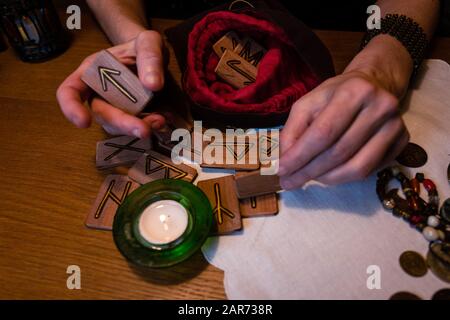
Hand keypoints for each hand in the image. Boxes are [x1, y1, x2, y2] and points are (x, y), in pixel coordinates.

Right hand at [56, 30, 165, 137]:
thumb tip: (152, 84)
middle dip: (121, 124)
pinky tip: (162, 119)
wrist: (156, 56)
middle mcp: (99, 92)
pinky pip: (134, 127)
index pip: (70, 91)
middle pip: (101, 114)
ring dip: (137, 128)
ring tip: (159, 120)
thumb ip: (150, 56)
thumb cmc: (143, 45)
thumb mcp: (149, 42)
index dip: (71, 108)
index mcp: (92, 71)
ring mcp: (115, 106)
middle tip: (144, 130)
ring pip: (118, 125)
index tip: (84, 123)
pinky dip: (148, 126)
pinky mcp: (132, 116)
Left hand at [278, 70, 409, 188]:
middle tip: (289, 183)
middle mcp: (380, 107)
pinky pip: (370, 171)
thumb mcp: (307, 104)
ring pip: (357, 168)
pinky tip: (329, 172)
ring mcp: (396, 126)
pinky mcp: (403, 141)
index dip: (300, 156)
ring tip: (308, 178)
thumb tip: (284, 162)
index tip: (281, 172)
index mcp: (354, 92)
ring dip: (327, 179)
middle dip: (309, 172)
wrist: (375, 84)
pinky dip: (344, 177)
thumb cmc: (335, 95)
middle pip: (339, 152)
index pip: (323, 133)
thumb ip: (292, 131)